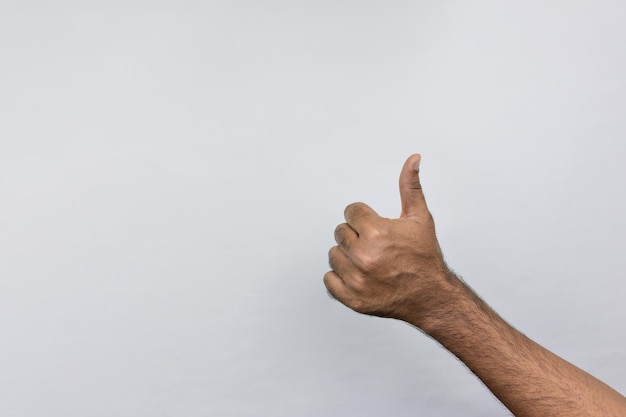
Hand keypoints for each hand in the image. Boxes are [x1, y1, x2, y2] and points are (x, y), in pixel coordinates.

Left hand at [324, 154, 459, 327]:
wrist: (431, 296)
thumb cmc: (424, 258)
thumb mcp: (419, 218)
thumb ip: (410, 187)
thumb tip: (413, 159)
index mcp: (377, 232)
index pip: (350, 212)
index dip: (364, 218)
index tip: (375, 228)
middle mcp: (364, 256)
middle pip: (340, 232)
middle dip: (356, 236)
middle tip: (375, 246)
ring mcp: (356, 279)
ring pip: (333, 254)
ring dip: (347, 256)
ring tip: (369, 261)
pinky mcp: (351, 298)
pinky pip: (329, 279)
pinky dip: (340, 278)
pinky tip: (359, 275)